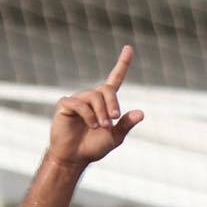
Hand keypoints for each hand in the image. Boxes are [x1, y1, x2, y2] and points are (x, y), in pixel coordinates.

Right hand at [49, 46, 143, 164]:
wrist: (74, 158)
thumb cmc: (93, 147)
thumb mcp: (115, 137)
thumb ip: (126, 124)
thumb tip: (141, 113)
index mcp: (104, 103)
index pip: (114, 79)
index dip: (122, 64)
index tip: (129, 48)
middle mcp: (91, 97)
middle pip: (106, 89)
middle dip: (113, 103)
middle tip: (114, 119)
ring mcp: (77, 99)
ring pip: (94, 96)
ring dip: (101, 113)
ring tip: (101, 127)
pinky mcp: (65, 105)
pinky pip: (79, 104)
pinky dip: (88, 115)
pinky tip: (91, 125)